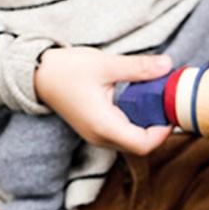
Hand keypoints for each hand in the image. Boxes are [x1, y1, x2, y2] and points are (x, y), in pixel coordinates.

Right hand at [34, 47, 173, 155]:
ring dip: (149, 124)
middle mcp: (101, 137)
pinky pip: (124, 133)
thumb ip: (138, 68)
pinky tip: (142, 101)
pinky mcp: (97, 130)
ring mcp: (98, 136)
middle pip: (141, 145)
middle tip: (168, 102)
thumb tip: (168, 65)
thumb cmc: (66, 69)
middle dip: (159, 126)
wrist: (37, 74)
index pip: (143, 144)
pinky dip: (137, 121)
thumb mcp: (105, 64)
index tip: (171, 110)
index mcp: (103, 126)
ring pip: (133, 140)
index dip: (163, 132)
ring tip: (157, 99)